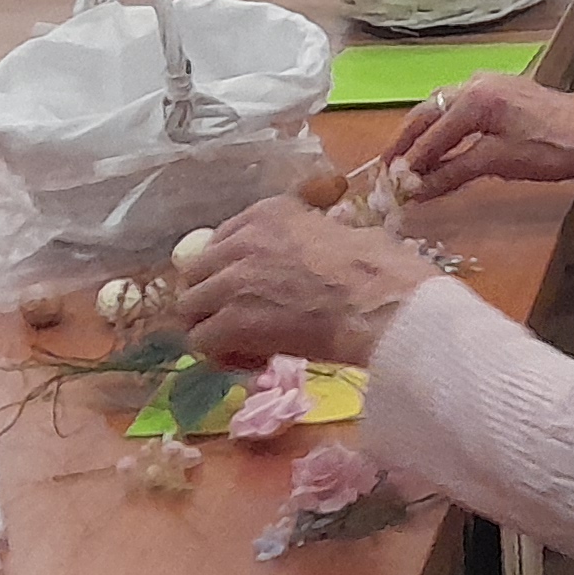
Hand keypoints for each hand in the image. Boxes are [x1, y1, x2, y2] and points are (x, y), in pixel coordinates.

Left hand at [180, 197, 439, 368]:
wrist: (383, 307)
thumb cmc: (381, 270)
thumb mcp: (343, 233)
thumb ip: (308, 238)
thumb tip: (311, 253)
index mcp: (270, 214)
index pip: (220, 239)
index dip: (228, 268)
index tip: (246, 287)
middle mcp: (242, 241)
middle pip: (197, 274)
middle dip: (212, 298)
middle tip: (239, 320)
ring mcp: (232, 281)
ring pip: (190, 309)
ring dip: (213, 327)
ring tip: (244, 344)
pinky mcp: (230, 322)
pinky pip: (201, 341)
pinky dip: (221, 355)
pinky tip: (253, 361)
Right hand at [392, 73, 573, 196]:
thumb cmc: (549, 150)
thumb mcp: (496, 163)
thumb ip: (451, 172)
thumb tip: (414, 190)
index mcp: (475, 97)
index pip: (430, 134)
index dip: (409, 162)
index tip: (389, 184)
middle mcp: (478, 81)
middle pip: (428, 111)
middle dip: (407, 141)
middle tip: (386, 168)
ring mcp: (493, 82)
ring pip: (443, 106)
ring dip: (424, 132)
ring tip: (408, 160)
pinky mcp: (505, 90)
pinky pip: (462, 106)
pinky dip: (446, 126)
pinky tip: (441, 145)